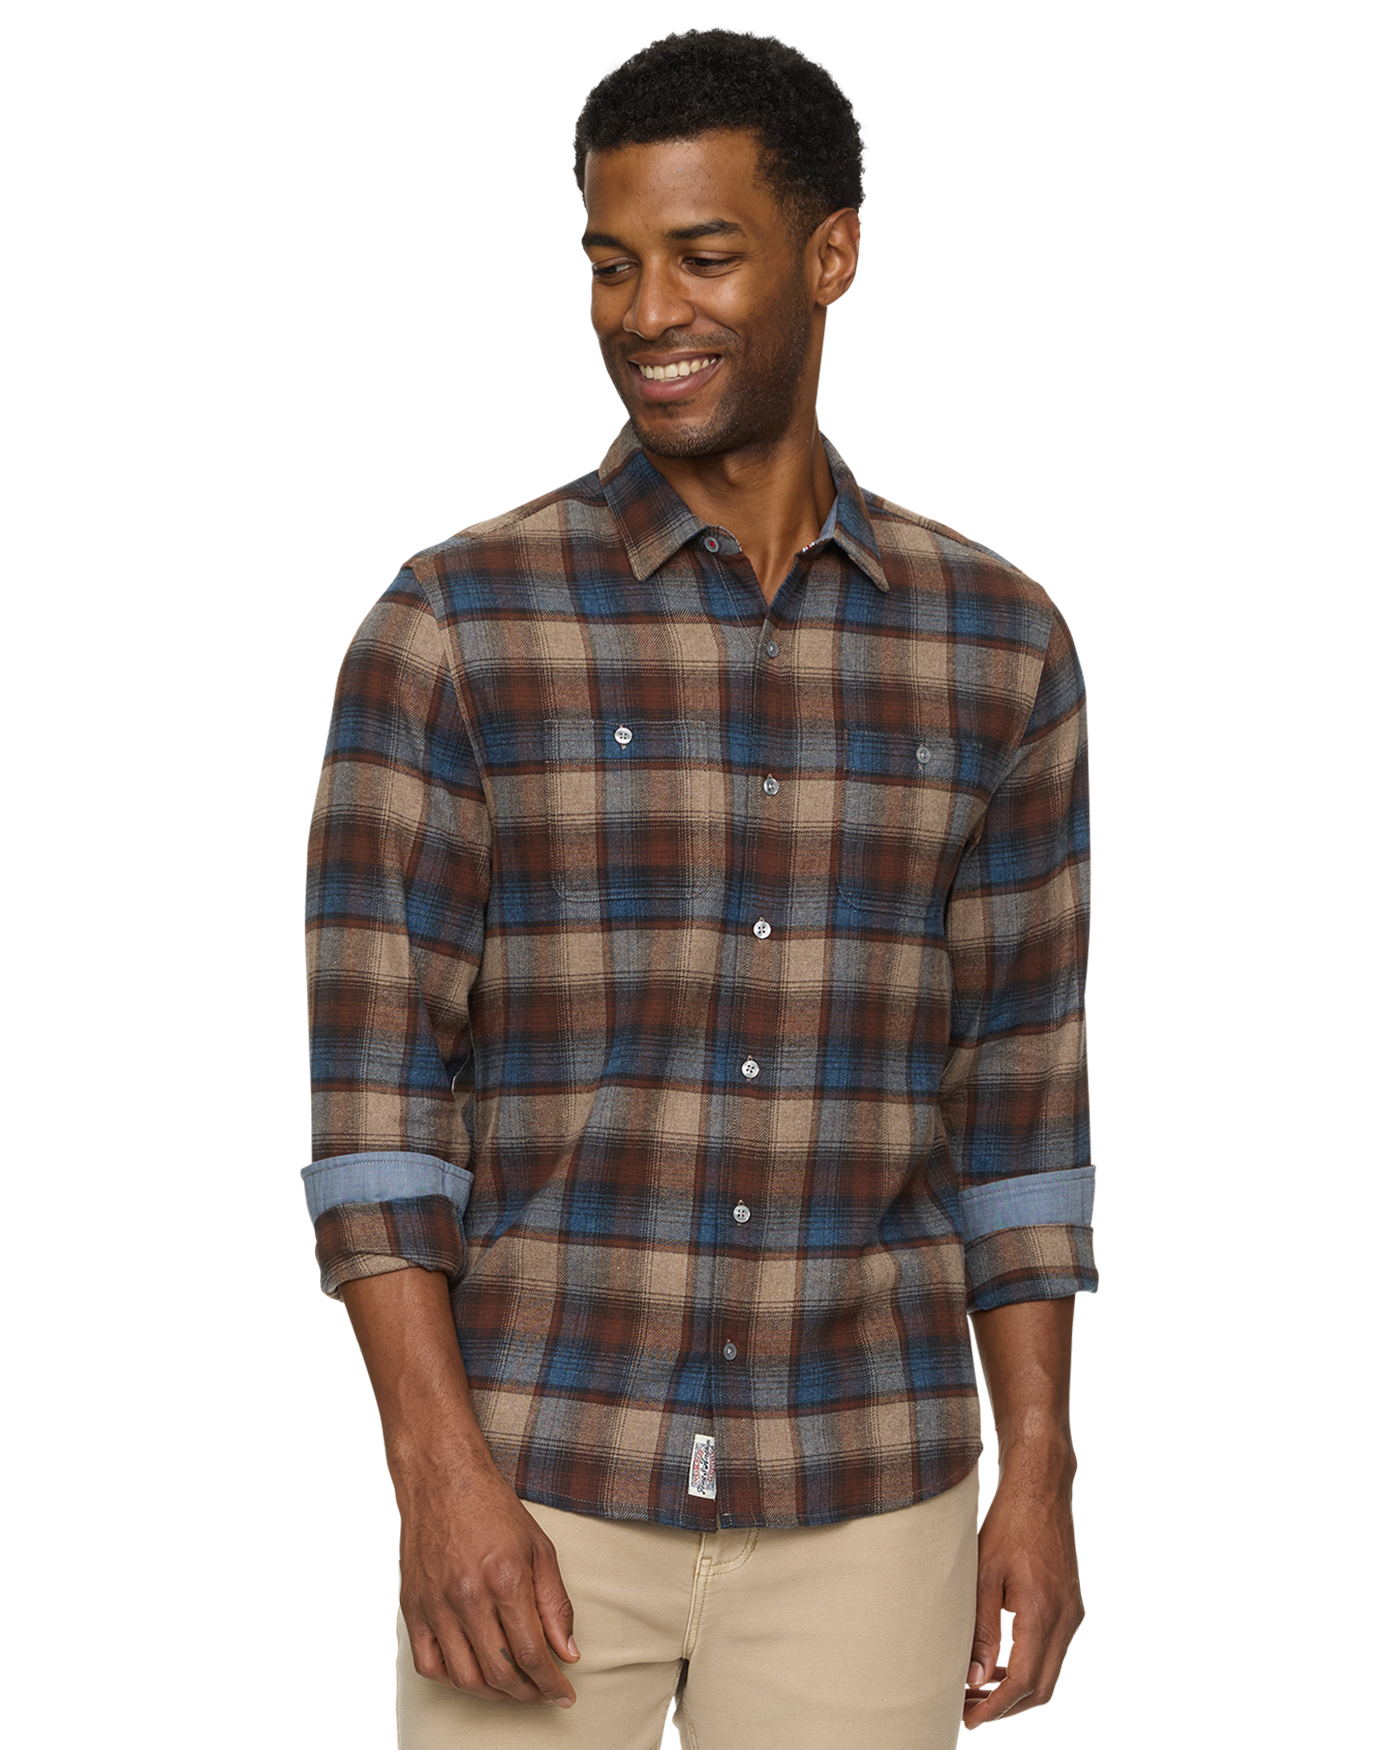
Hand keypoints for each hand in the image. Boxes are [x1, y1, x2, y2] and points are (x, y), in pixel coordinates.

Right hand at [398, 1450, 580, 1706]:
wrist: (442, 1480)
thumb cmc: (494, 1510)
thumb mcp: (540, 1548)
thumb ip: (555, 1604)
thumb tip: (568, 1652)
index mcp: (505, 1579)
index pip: (531, 1653)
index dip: (551, 1682)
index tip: (564, 1695)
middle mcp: (467, 1597)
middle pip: (499, 1673)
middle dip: (528, 1693)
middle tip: (543, 1693)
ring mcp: (436, 1605)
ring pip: (464, 1677)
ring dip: (494, 1694)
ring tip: (514, 1689)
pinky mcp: (413, 1607)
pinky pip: (429, 1665)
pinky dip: (453, 1680)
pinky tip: (473, 1674)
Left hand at [961, 1456, 1082, 1728]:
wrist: (1041, 1489)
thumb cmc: (1008, 1524)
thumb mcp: (984, 1572)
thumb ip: (983, 1628)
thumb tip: (978, 1678)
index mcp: (1041, 1611)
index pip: (1023, 1681)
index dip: (995, 1707)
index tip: (968, 1718)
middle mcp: (1063, 1617)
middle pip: (1041, 1686)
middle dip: (1007, 1705)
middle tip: (969, 1708)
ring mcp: (1070, 1611)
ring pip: (1048, 1670)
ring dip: (1018, 1687)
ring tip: (978, 1688)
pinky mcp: (1068, 1603)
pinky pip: (1052, 1648)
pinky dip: (1029, 1664)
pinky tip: (1000, 1661)